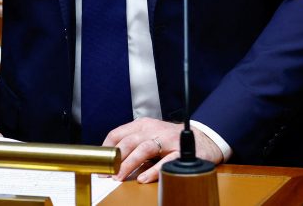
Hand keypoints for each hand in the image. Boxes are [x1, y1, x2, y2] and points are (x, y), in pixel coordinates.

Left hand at [103, 118, 223, 183]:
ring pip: (144, 149)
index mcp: (143, 125)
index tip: (100, 164)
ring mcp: (167, 139)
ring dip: (129, 164)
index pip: (117, 133)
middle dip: (116, 159)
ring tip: (120, 177)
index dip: (106, 149)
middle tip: (108, 174)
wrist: (202, 140)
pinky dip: (153, 170)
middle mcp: (154, 129)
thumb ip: (132, 148)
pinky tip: (144, 178)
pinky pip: (165, 160)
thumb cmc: (171, 141)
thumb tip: (111, 165)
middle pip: (129, 142)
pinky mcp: (180, 150)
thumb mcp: (149, 138)